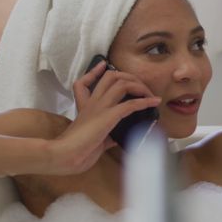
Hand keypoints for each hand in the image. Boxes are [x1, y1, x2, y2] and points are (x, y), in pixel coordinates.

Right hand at [46, 60, 160, 174]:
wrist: (66, 155)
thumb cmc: (78, 150)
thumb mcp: (94, 139)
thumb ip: (107, 135)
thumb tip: (118, 137)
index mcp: (86, 107)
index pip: (82, 83)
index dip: (93, 72)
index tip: (102, 66)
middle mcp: (93, 103)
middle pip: (110, 76)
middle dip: (129, 77)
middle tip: (142, 87)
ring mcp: (100, 107)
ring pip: (121, 83)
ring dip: (140, 86)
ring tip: (151, 95)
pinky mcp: (108, 116)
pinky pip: (130, 104)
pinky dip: (145, 102)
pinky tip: (155, 102)